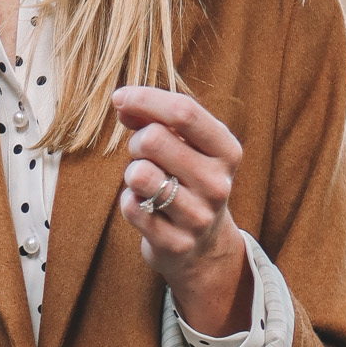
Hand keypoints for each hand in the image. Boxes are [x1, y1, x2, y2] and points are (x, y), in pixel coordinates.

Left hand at [113, 84, 252, 336]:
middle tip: (142, 156)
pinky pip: (132, 207)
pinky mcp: (175, 244)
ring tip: (144, 182)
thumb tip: (122, 103)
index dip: (145, 99)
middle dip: (136, 143)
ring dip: (131, 173)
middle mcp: (217, 184)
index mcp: (226, 150)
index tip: (119, 98)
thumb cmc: (187, 182)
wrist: (204, 247)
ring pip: (140, 174)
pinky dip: (129, 202)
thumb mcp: (185, 146)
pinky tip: (144, 207)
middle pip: (154, 139)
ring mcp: (198, 217)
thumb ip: (155, 119)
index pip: (184, 112)